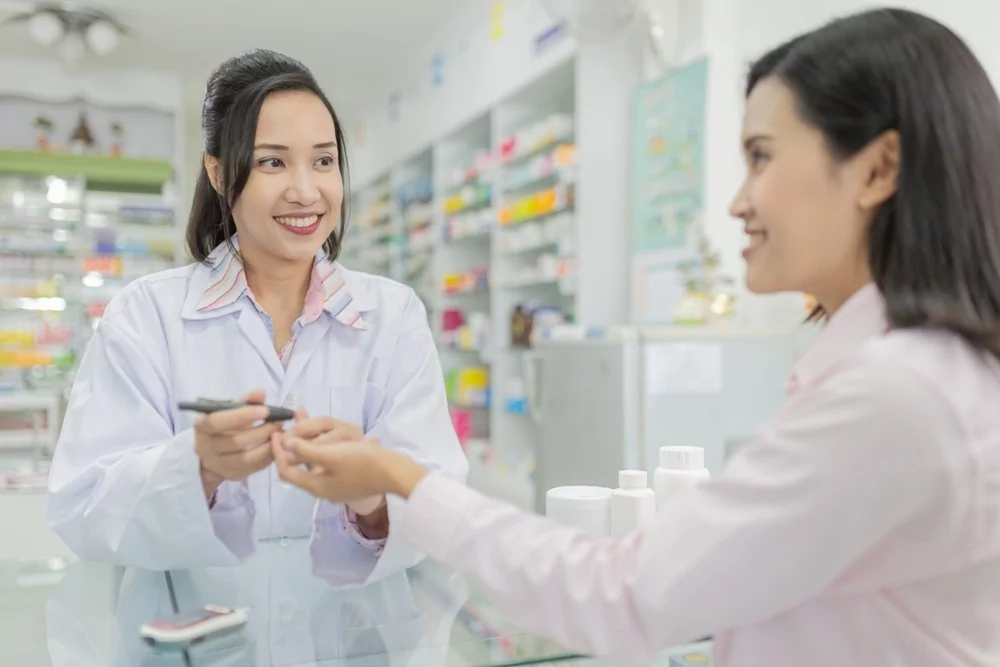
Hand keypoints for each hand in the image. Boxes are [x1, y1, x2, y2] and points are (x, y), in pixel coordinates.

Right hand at [195, 390, 285, 498]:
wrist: (212, 451)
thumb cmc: (224, 425)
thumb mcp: (229, 410)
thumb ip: (245, 402)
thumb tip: (260, 393)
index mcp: (202, 426)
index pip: (217, 421)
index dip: (242, 416)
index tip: (266, 410)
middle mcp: (205, 448)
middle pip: (237, 442)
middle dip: (263, 431)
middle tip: (280, 422)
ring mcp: (218, 465)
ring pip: (247, 458)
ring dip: (268, 445)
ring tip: (280, 434)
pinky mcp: (232, 475)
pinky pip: (254, 468)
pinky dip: (268, 456)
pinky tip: (277, 445)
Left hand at [273, 435, 429, 502]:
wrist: (395, 473)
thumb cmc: (363, 463)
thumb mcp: (332, 454)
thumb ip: (305, 450)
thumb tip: (285, 444)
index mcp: (316, 486)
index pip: (286, 471)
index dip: (277, 452)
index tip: (276, 432)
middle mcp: (322, 490)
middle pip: (297, 470)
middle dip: (289, 450)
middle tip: (287, 430)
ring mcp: (335, 487)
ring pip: (310, 467)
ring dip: (304, 449)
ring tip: (303, 431)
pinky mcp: (347, 480)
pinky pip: (324, 466)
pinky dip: (318, 451)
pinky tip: (323, 438)